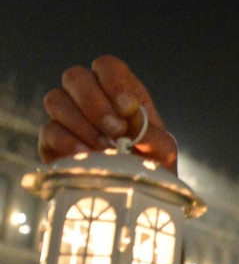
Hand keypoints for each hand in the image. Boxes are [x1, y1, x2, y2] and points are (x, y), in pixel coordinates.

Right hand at [39, 55, 177, 171]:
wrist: (135, 197)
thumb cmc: (151, 167)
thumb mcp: (163, 151)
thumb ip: (154, 136)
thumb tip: (133, 126)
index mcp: (119, 92)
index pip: (107, 66)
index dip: (114, 81)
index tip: (128, 108)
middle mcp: (88, 98)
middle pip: (75, 76)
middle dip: (96, 104)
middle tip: (117, 132)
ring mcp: (67, 118)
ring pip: (56, 100)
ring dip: (83, 124)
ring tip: (106, 148)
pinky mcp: (52, 142)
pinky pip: (49, 131)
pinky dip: (69, 142)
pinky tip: (88, 155)